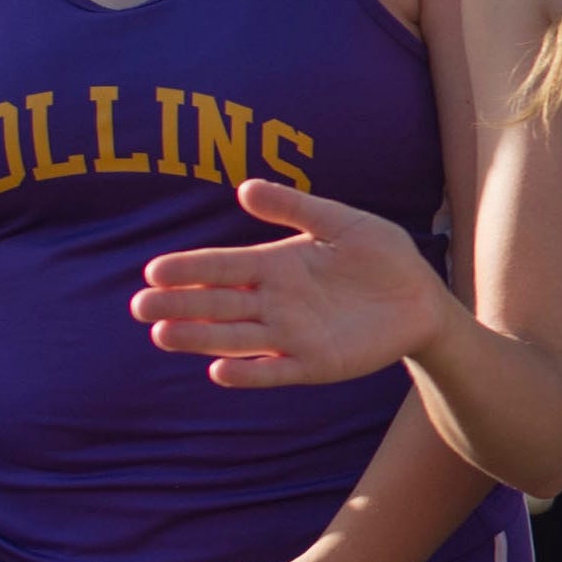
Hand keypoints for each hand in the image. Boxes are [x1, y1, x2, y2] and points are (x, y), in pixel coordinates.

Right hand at [133, 179, 452, 386]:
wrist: (421, 298)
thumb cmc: (381, 255)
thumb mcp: (341, 221)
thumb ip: (295, 207)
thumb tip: (243, 187)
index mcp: (275, 265)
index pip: (222, 267)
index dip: (189, 269)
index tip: (154, 271)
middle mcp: (274, 302)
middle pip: (217, 304)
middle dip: (179, 305)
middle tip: (140, 307)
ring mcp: (292, 335)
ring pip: (235, 338)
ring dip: (200, 338)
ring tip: (163, 336)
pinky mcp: (315, 364)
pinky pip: (276, 370)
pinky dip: (249, 373)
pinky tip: (220, 372)